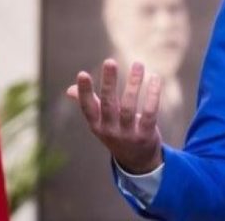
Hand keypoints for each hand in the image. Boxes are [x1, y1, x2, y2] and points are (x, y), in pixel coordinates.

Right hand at [66, 59, 163, 173]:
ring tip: (138, 65)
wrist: (137, 162)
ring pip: (129, 106)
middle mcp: (110, 130)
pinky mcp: (146, 135)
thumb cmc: (118, 134)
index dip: (84, 92)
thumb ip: (90, 104)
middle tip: (110, 61)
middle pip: (108, 104)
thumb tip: (69, 89)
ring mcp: (128, 134)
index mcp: (97, 125)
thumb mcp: (101, 123)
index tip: (82, 74)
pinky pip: (149, 113)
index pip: (87, 108)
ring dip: (133, 84)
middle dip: (108, 82)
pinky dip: (152, 95)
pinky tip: (155, 79)